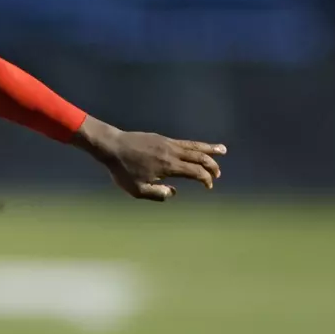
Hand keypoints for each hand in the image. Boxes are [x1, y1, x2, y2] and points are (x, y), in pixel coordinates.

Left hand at [74, 115, 226, 200]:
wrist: (112, 146)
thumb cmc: (122, 170)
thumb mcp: (137, 190)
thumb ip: (157, 194)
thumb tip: (173, 192)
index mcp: (168, 166)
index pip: (195, 172)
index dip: (206, 179)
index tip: (208, 186)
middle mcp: (172, 152)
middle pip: (199, 157)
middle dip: (212, 166)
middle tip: (218, 174)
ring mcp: (168, 143)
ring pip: (194, 145)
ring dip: (209, 149)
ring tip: (222, 150)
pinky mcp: (162, 138)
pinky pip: (184, 142)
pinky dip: (195, 145)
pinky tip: (198, 148)